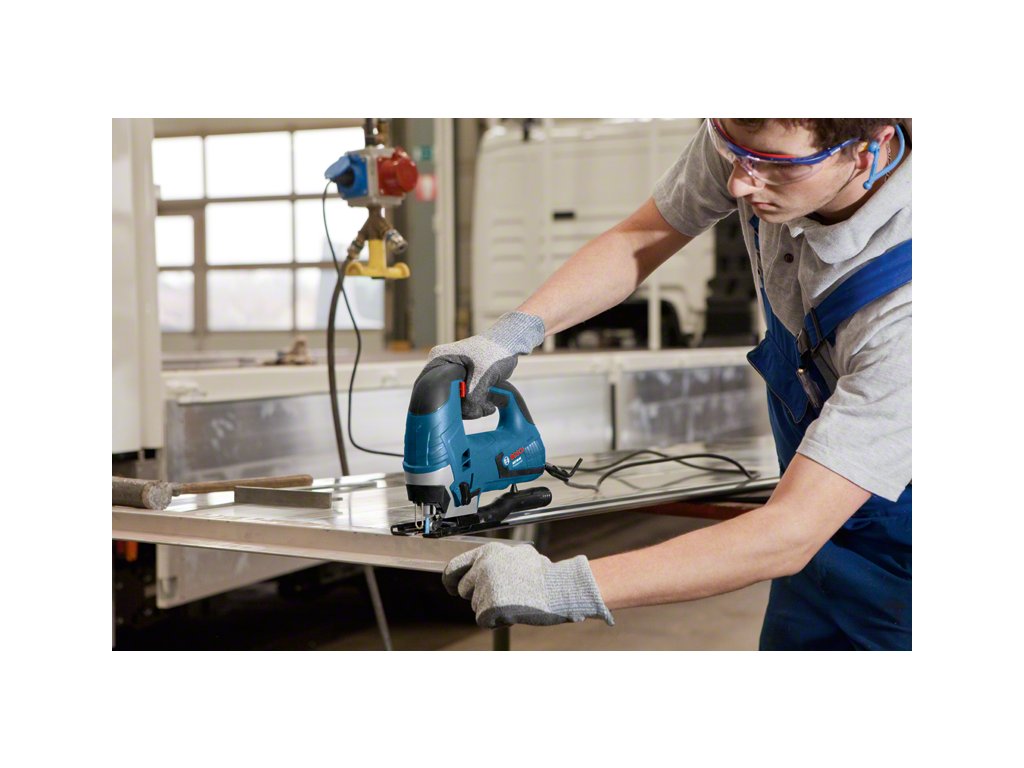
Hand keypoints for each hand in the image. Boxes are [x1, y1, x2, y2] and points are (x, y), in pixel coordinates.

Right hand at [425, 311, 544, 418]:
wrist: (510, 344)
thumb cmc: (495, 352)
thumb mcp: (482, 376)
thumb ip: (473, 396)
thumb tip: (468, 413)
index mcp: (439, 359)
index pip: (429, 387)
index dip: (441, 402)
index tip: (458, 411)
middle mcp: (443, 367)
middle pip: (444, 397)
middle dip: (461, 407)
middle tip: (478, 409)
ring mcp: (453, 375)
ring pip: (456, 401)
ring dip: (472, 408)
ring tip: (488, 406)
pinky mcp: (465, 381)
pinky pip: (466, 400)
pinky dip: (476, 405)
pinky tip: (489, 405)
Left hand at [442, 542, 613, 628]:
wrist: (559, 588)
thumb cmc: (542, 575)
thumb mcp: (515, 555)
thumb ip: (492, 560)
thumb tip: (474, 568)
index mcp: (487, 552)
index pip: (454, 566)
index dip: (450, 580)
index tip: (451, 587)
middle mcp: (482, 567)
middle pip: (463, 590)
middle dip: (477, 596)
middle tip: (501, 595)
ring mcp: (485, 587)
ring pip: (476, 606)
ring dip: (491, 608)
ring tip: (514, 600)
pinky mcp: (489, 608)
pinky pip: (484, 620)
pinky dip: (497, 621)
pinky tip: (513, 612)